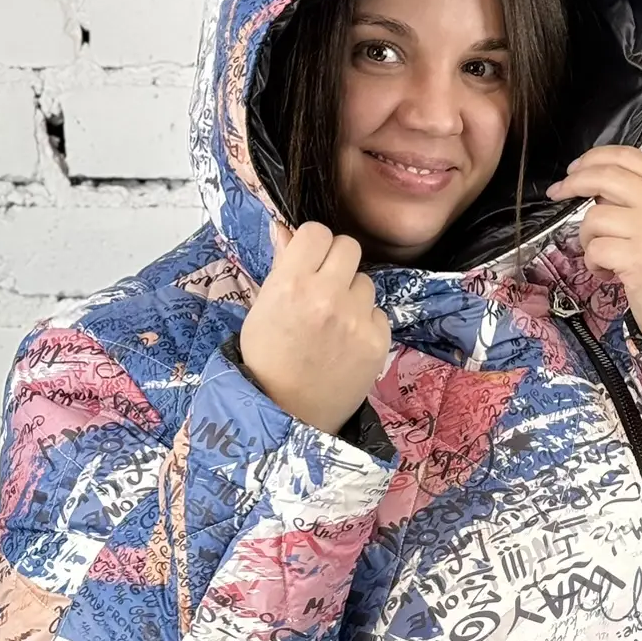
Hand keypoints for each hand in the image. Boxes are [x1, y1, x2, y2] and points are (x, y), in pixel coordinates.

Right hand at [238, 220, 391, 434]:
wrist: (289, 413)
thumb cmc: (267, 360)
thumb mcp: (262, 308)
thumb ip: (282, 266)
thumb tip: (284, 227)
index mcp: (292, 282)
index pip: (317, 231)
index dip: (313, 245)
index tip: (309, 260)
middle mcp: (328, 295)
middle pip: (348, 247)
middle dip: (336, 262)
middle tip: (325, 287)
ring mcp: (356, 319)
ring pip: (365, 282)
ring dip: (352, 295)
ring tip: (334, 322)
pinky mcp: (378, 341)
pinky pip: (378, 313)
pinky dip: (365, 323)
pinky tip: (347, 342)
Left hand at [546, 147, 641, 379]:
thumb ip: (640, 201)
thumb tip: (597, 189)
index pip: (628, 156)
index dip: (594, 157)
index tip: (576, 168)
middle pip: (605, 176)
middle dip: (573, 183)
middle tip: (560, 192)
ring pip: (594, 217)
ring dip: (587, 238)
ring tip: (602, 254)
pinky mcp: (638, 260)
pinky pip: (594, 249)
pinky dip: (593, 263)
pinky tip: (608, 271)